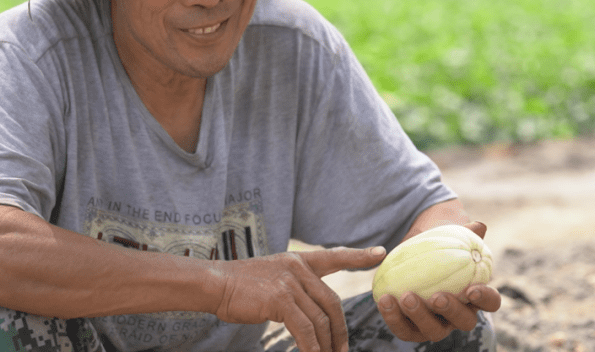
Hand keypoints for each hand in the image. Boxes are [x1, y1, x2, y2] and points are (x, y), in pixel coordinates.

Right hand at [211, 246, 385, 351]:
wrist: (214, 283)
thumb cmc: (239, 286)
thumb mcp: (272, 277)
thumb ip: (293, 287)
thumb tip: (312, 313)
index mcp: (298, 260)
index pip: (334, 255)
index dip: (358, 255)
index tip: (381, 253)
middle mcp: (297, 267)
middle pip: (332, 302)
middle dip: (340, 330)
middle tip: (342, 350)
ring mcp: (290, 282)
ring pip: (320, 319)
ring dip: (327, 344)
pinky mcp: (280, 299)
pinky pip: (305, 329)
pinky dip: (312, 347)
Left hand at [377, 222, 501, 341]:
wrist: (409, 257)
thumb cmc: (437, 248)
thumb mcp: (449, 238)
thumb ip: (464, 233)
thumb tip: (478, 226)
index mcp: (474, 295)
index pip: (490, 302)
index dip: (485, 298)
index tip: (472, 289)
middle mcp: (458, 315)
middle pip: (464, 322)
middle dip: (451, 311)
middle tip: (436, 297)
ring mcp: (437, 325)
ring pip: (434, 331)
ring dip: (419, 316)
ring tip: (405, 296)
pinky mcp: (412, 329)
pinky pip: (404, 329)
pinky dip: (393, 317)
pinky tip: (385, 300)